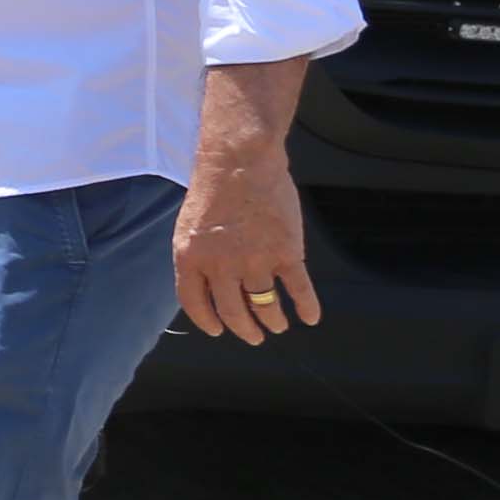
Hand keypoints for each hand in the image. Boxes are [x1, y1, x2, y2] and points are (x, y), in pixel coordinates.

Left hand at [174, 61, 321, 343]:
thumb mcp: (188, 226)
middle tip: (253, 337)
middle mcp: (221, 267)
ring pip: (265, 305)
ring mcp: (256, 262)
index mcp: (191, 259)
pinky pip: (299, 289)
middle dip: (244, 329)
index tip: (218, 330)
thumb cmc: (213, 189)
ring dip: (272, 320)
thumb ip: (197, 256)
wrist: (240, 162)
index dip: (208, 321)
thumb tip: (206, 285)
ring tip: (277, 326)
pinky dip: (306, 306)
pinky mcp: (287, 253)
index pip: (196, 304)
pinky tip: (310, 317)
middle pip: (233, 312)